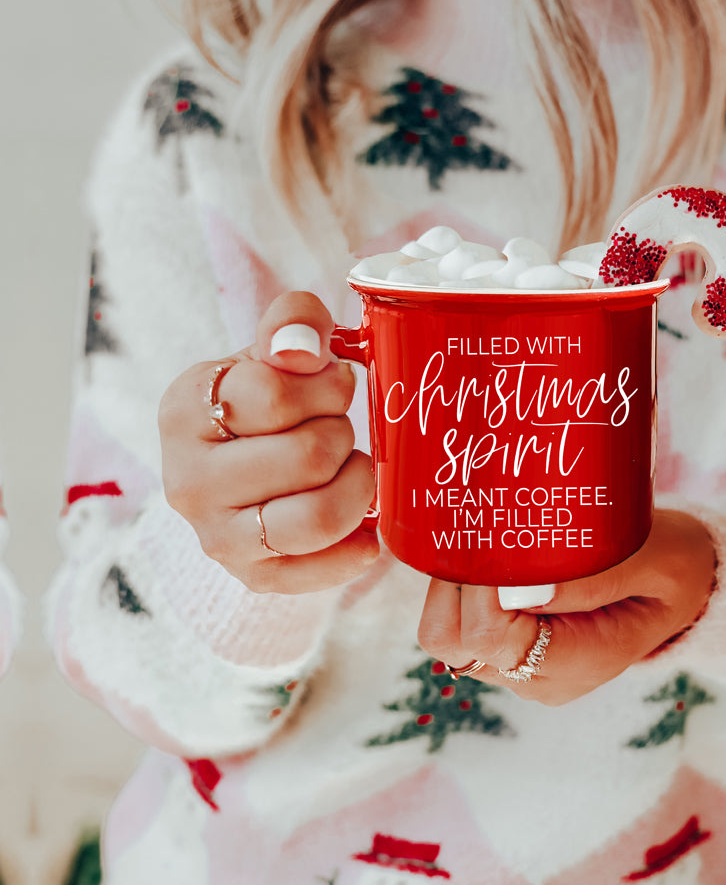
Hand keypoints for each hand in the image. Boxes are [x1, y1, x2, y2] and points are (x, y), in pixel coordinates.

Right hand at [159, 292, 377, 593]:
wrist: (241, 461)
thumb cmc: (264, 400)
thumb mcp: (272, 349)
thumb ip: (291, 323)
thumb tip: (301, 349)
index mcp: (184, 410)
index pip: (273, 393)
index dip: (325, 385)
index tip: (331, 384)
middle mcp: (187, 480)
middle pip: (307, 456)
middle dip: (343, 432)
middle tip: (340, 427)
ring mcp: (216, 535)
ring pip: (316, 517)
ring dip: (357, 486)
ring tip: (353, 468)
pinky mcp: (251, 576)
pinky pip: (320, 570)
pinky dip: (358, 547)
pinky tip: (366, 525)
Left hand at [417, 510, 715, 703]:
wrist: (685, 586)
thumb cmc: (675, 566)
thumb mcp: (653, 561)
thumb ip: (595, 578)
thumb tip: (521, 588)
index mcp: (578, 663)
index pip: (492, 639)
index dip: (479, 588)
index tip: (491, 537)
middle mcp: (539, 677)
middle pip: (454, 642)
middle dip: (453, 583)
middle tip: (478, 530)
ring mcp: (521, 666)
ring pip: (447, 633)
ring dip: (453, 583)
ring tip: (484, 536)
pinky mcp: (511, 647)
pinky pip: (461, 622)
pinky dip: (462, 586)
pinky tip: (489, 552)